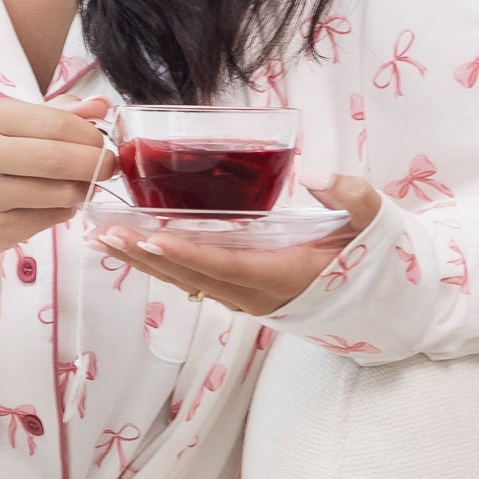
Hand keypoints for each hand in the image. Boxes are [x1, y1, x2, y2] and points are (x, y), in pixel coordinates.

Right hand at [0, 94, 116, 289]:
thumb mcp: (7, 126)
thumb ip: (56, 114)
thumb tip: (102, 105)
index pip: (58, 123)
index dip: (91, 135)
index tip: (101, 143)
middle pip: (60, 158)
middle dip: (96, 164)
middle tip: (107, 167)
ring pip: (61, 193)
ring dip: (82, 190)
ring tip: (78, 186)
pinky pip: (50, 219)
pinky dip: (63, 211)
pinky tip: (53, 204)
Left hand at [77, 172, 386, 315]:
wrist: (377, 302)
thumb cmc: (372, 260)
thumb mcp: (372, 225)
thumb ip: (351, 199)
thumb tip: (319, 176)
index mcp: (281, 277)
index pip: (224, 265)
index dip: (186, 254)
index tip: (150, 239)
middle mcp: (254, 293)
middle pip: (190, 275)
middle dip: (145, 255)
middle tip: (105, 234)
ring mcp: (243, 296)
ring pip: (184, 279)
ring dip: (141, 260)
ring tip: (101, 239)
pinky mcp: (237, 290)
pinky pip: (191, 278)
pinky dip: (158, 263)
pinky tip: (130, 246)